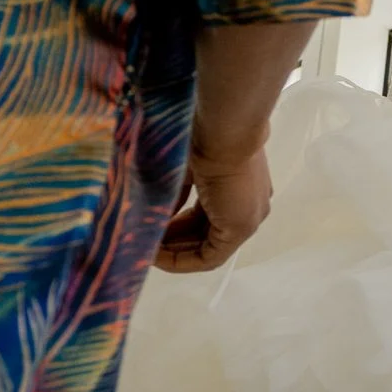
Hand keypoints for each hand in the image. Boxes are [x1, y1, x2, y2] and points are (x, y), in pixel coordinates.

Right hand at [156, 147, 272, 273]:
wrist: (222, 130)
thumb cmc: (202, 138)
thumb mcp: (182, 169)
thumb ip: (173, 193)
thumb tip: (153, 214)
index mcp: (237, 188)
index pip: (204, 217)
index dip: (175, 228)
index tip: (151, 230)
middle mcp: (247, 206)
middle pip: (205, 235)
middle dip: (172, 243)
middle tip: (144, 243)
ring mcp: (247, 218)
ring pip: (207, 247)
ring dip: (174, 252)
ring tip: (145, 251)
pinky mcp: (240, 227)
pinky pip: (209, 256)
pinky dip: (182, 260)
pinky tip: (156, 256)